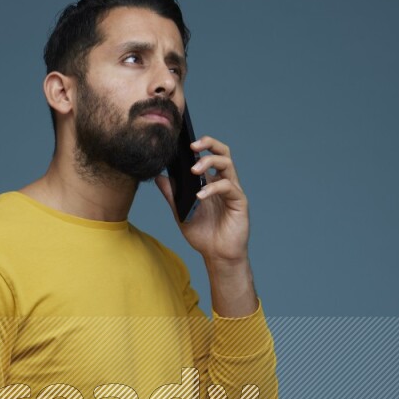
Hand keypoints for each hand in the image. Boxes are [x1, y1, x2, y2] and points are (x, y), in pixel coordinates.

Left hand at [155, 134, 249, 264]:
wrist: (217, 255)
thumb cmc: (203, 235)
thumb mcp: (181, 212)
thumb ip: (172, 195)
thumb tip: (159, 176)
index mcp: (211, 182)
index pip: (208, 155)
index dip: (200, 145)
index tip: (183, 143)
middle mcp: (224, 182)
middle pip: (222, 152)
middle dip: (209, 143)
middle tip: (193, 146)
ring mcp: (232, 190)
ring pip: (227, 163)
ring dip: (209, 162)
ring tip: (194, 170)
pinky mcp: (239, 201)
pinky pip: (228, 186)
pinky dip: (213, 188)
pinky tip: (200, 196)